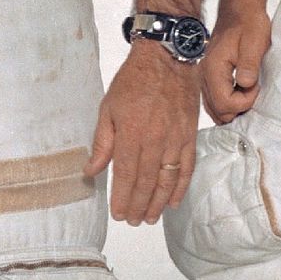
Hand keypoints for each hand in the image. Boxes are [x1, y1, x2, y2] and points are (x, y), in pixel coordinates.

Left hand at [85, 40, 200, 224]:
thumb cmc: (133, 80)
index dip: (122, 197)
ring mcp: (175, 139)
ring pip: (168, 179)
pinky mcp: (189, 136)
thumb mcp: (108, 107)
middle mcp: (155, 140)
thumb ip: (102, 142)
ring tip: (150, 217)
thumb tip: (91, 170)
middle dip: (139, 205)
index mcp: (131, 133)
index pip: (126, 174)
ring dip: (159, 202)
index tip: (118, 213)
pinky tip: (174, 201)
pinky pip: (187, 167)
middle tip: (133, 221)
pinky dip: (181, 186)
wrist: (167, 58)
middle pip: (147, 182)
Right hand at [200, 3, 270, 124]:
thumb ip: (248, 65)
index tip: (255, 86)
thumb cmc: (248, 23)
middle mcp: (204, 74)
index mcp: (213, 67)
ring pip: (214, 108)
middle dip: (238, 107)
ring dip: (233, 106)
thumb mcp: (254, 42)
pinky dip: (228, 101)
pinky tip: (241, 89)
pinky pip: (214, 99)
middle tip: (252, 89)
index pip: (223, 103)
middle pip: (216, 111)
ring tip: (247, 90)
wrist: (240, 9)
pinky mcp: (210, 75)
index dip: (244, 102)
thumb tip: (246, 84)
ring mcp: (205, 75)